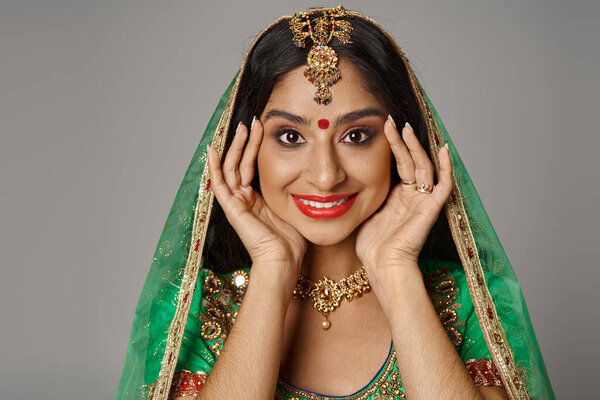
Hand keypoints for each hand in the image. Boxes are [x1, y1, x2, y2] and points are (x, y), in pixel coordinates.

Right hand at [207, 119, 306, 284]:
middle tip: (253, 121)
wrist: (283, 261)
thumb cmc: (290, 242)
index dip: (255, 147)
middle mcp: (243, 199)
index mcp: (255, 200)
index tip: (262, 127)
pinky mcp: (231, 209)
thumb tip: (305, 175)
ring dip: (236, 147)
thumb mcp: (291, 208)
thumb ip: (291, 192)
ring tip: (242, 127)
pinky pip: (219, 183)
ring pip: (231, 168)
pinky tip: (213, 148)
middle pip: (240, 163)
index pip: (251, 166)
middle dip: (246, 141)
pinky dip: (214, 166)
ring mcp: (235, 204)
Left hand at [356, 118, 452, 278]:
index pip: (399, 164)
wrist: (382, 265)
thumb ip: (366, 196)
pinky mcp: (431, 209)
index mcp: (398, 197)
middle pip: (411, 161)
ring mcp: (423, 202)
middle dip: (402, 140)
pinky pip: (444, 185)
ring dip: (416, 147)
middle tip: (392, 121)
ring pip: (424, 167)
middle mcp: (413, 196)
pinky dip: (446, 168)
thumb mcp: (365, 213)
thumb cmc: (372, 247)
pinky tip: (443, 149)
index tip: (384, 126)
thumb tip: (350, 180)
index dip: (394, 145)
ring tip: (406, 128)